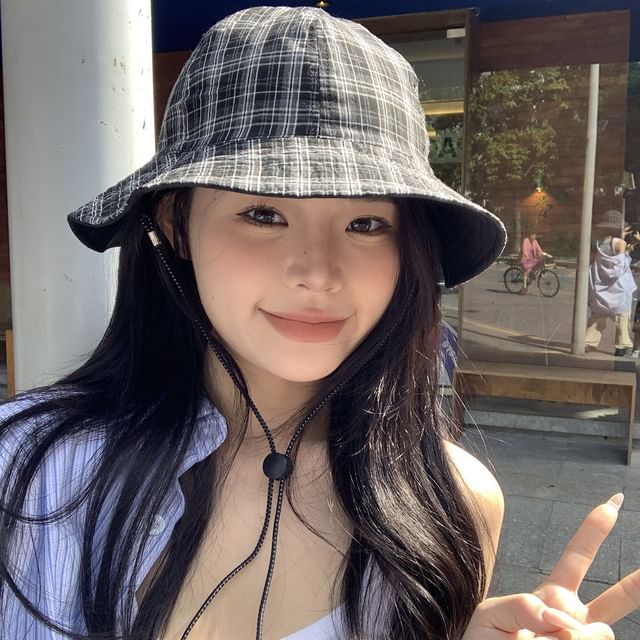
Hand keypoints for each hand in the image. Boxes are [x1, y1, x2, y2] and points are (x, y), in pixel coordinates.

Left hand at [462, 495, 639, 638]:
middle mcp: (572, 618)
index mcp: (551, 596)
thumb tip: (552, 613)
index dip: (593, 530)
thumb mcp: (490, 615)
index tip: (614, 503)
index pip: (577, 558)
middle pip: (615, 599)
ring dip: (565, 637)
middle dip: (638, 584)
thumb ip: (518, 607)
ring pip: (598, 633)